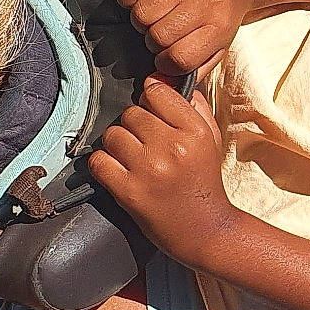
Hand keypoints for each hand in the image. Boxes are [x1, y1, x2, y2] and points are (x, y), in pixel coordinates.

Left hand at [88, 80, 241, 265]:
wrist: (205, 229)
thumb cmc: (204, 182)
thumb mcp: (211, 139)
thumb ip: (192, 106)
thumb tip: (162, 80)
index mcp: (195, 132)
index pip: (156, 92)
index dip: (150, 101)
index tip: (153, 114)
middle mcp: (172, 147)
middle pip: (131, 113)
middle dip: (135, 126)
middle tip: (145, 143)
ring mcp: (149, 170)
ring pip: (112, 135)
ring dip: (118, 145)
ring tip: (133, 159)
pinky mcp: (129, 191)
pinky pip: (99, 162)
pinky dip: (103, 165)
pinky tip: (118, 171)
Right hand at [116, 0, 259, 75]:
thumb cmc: (220, 14)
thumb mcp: (218, 46)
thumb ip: (194, 69)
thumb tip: (162, 82)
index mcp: (217, 27)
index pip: (179, 58)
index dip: (166, 63)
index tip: (166, 57)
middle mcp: (202, 2)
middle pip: (158, 35)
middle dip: (154, 40)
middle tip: (161, 33)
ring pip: (142, 12)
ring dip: (141, 20)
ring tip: (154, 16)